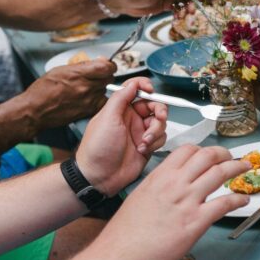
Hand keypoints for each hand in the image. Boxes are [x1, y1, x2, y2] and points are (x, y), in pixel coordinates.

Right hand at [26, 59, 114, 130]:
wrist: (35, 110)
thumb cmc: (42, 90)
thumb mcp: (60, 70)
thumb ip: (81, 66)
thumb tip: (96, 61)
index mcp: (78, 74)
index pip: (107, 67)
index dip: (109, 65)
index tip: (105, 65)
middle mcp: (85, 87)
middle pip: (109, 78)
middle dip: (105, 75)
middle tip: (96, 76)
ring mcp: (88, 100)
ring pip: (106, 90)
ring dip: (101, 88)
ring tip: (88, 88)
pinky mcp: (88, 110)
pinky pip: (102, 103)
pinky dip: (99, 100)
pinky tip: (89, 98)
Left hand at [75, 77, 166, 195]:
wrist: (99, 176)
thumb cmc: (97, 148)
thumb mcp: (107, 118)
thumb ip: (120, 98)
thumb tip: (132, 84)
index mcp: (120, 109)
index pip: (135, 90)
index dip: (145, 87)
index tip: (151, 91)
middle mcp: (131, 119)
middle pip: (154, 106)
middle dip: (159, 111)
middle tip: (159, 118)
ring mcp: (140, 132)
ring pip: (160, 123)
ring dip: (156, 131)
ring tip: (144, 142)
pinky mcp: (147, 146)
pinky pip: (161, 138)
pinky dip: (155, 143)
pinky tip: (143, 150)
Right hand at [95, 144, 250, 259]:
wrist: (120, 256)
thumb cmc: (125, 234)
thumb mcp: (139, 198)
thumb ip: (159, 189)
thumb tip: (171, 190)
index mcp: (159, 176)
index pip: (187, 151)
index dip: (204, 151)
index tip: (211, 155)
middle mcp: (174, 184)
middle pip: (208, 156)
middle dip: (225, 154)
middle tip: (233, 158)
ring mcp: (187, 201)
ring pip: (220, 173)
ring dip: (237, 168)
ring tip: (245, 169)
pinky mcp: (196, 221)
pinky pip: (225, 203)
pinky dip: (238, 199)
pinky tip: (243, 199)